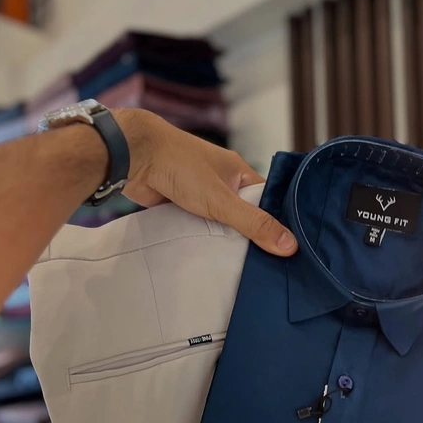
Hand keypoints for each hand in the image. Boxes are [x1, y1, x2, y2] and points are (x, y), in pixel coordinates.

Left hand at [116, 109, 297, 256]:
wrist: (133, 156)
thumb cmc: (180, 165)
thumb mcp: (222, 200)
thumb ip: (254, 223)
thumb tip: (289, 245)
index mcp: (238, 171)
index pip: (267, 200)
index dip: (276, 222)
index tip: (287, 248)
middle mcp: (221, 180)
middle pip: (243, 213)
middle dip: (248, 234)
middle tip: (262, 263)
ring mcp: (199, 192)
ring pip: (218, 221)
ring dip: (222, 237)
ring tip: (238, 266)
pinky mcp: (180, 203)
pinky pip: (197, 224)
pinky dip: (200, 237)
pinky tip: (208, 255)